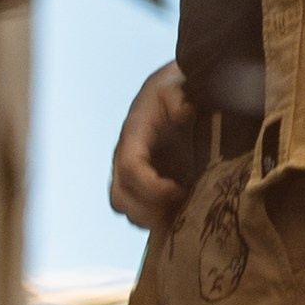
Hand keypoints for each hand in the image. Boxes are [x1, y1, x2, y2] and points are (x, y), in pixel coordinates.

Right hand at [109, 62, 195, 230]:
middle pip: (120, 197)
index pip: (130, 168)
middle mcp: (125, 156)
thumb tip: (183, 111)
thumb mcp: (180, 85)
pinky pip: (138, 210)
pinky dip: (155, 219)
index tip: (180, 190)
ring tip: (179, 216)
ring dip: (151, 218)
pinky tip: (180, 217)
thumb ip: (180, 96)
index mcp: (133, 135)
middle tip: (180, 209)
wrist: (177, 90)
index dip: (151, 186)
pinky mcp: (142, 182)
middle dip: (148, 210)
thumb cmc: (179, 88)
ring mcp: (131, 172)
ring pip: (126, 208)